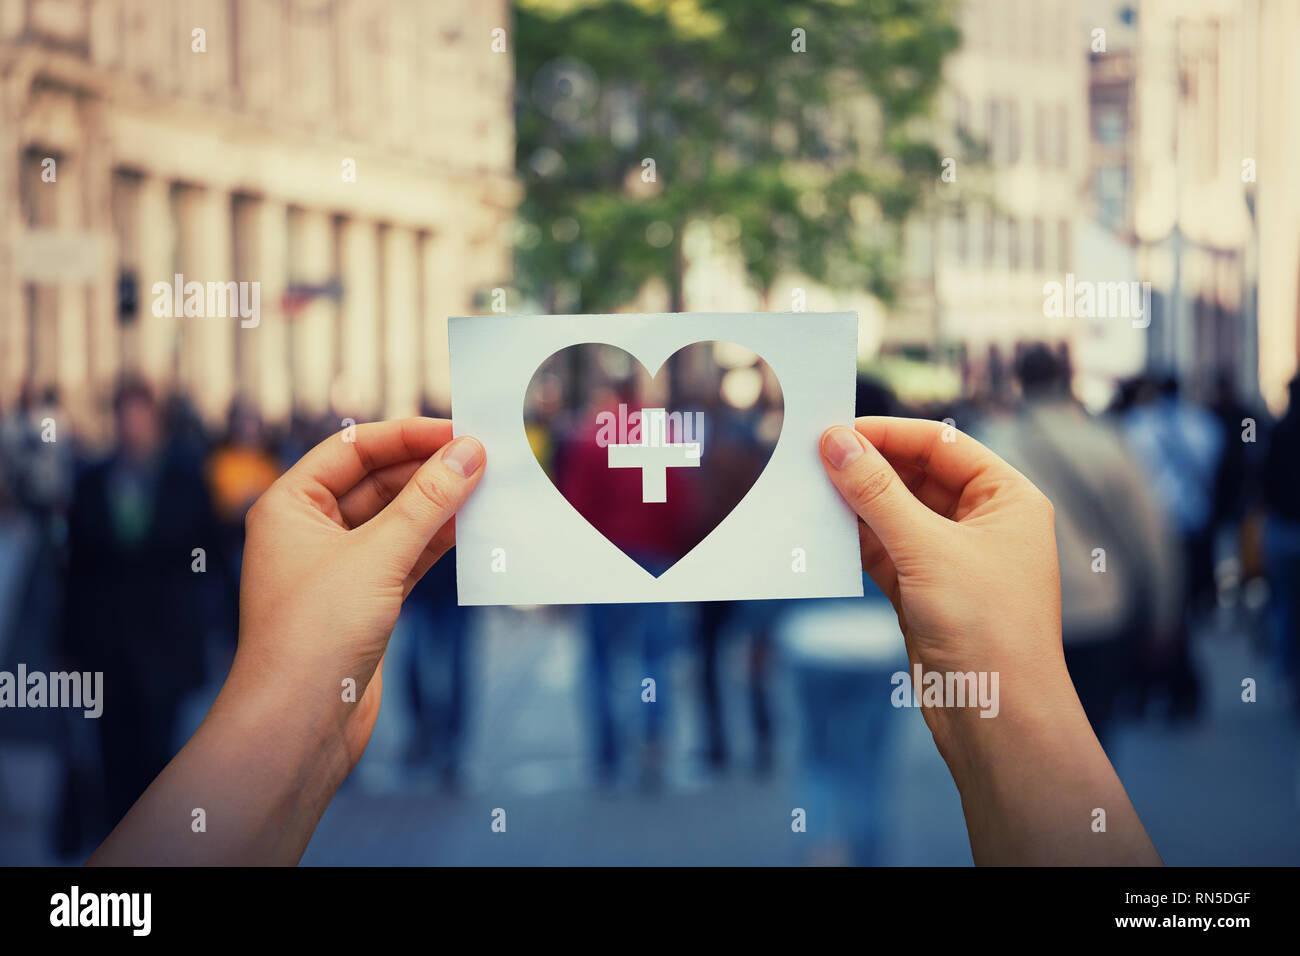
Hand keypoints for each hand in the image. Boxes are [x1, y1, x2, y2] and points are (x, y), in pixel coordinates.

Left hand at [232, 417, 483, 765]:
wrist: (298, 725)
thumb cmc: (315, 634)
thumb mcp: (378, 555)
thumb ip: (428, 501)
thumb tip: (469, 452)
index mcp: (290, 505)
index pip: (353, 449)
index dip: (406, 435)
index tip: (459, 431)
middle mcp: (310, 531)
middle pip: (378, 481)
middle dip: (428, 470)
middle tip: (483, 459)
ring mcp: (339, 568)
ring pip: (397, 519)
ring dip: (439, 505)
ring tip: (487, 489)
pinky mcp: (365, 601)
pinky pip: (407, 555)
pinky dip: (438, 542)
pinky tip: (474, 530)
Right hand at [820, 417, 1159, 864]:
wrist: (997, 719)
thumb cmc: (987, 628)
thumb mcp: (926, 548)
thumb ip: (876, 492)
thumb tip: (836, 442)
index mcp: (1007, 500)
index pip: (943, 445)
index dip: (890, 433)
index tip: (837, 430)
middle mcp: (984, 524)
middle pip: (917, 476)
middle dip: (868, 468)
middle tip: (814, 457)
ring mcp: (953, 560)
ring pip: (896, 514)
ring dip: (857, 504)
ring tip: (809, 489)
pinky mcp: (925, 593)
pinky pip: (884, 551)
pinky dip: (855, 540)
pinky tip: (821, 530)